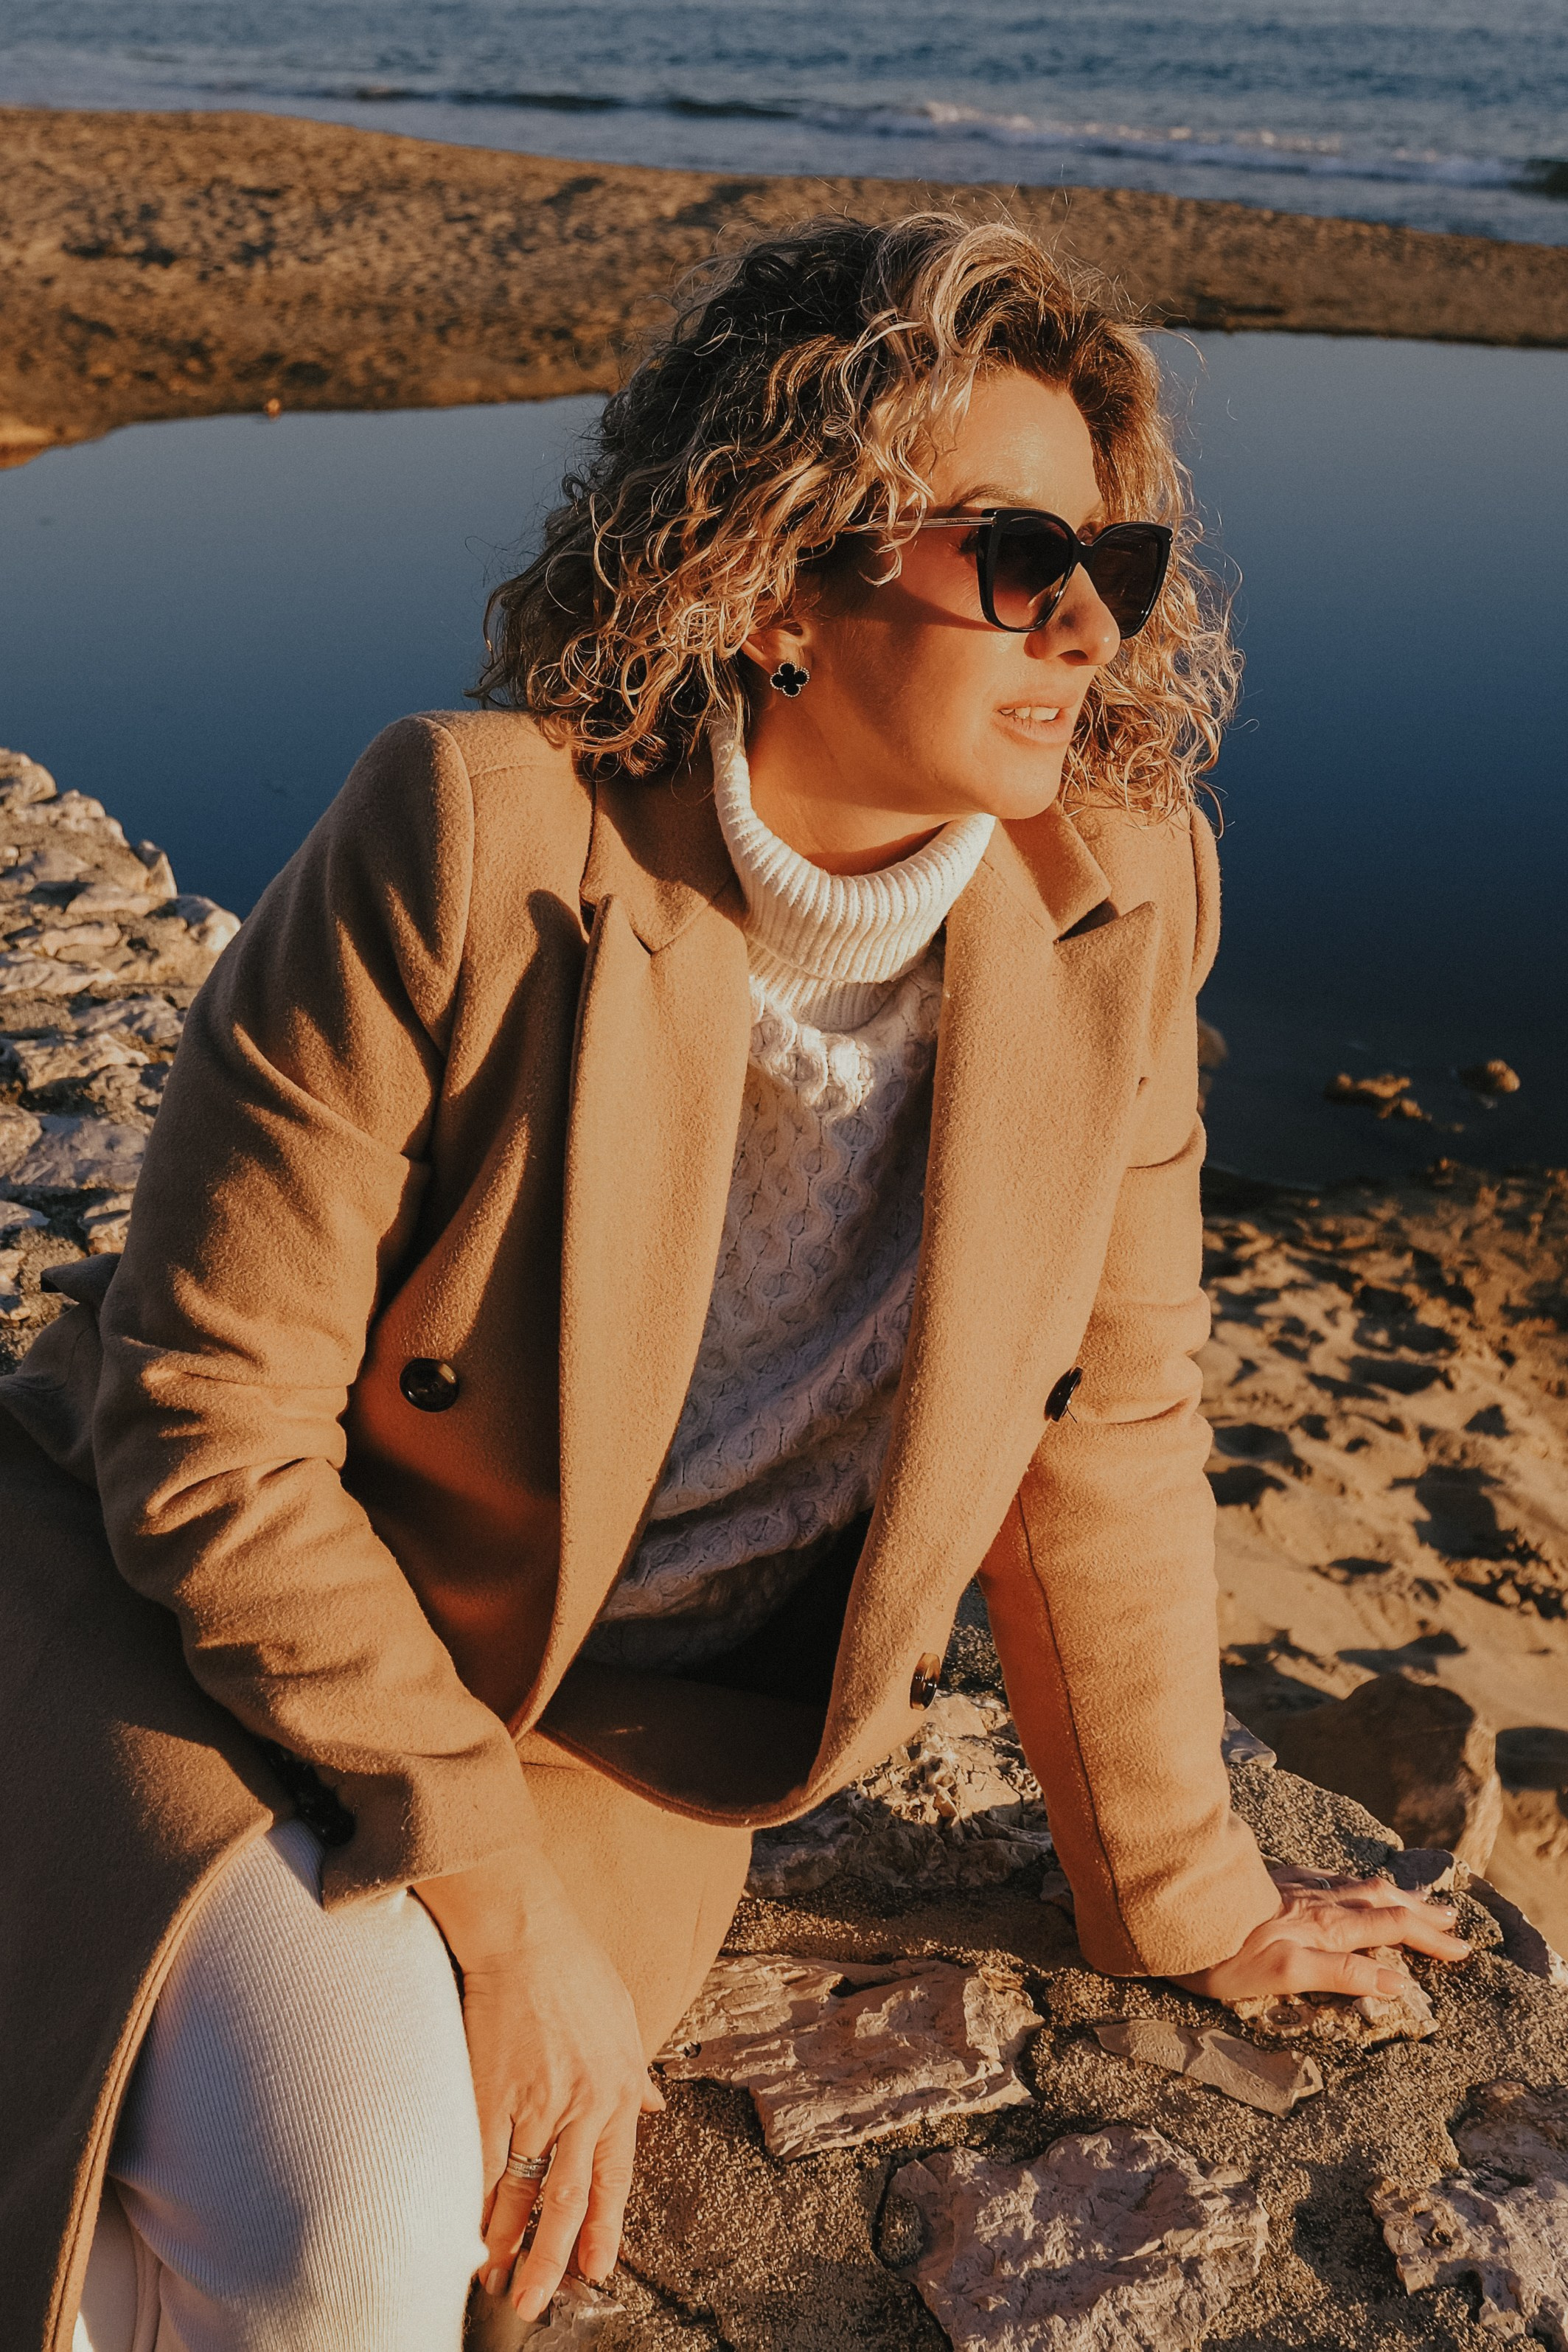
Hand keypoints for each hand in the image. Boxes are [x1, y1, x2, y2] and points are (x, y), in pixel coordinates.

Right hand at [415, 1859, 661, 2322]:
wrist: (525, 1932)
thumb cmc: (573, 1967)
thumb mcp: (623, 2016)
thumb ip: (634, 2071)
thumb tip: (651, 2107)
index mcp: (616, 2090)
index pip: (613, 2178)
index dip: (603, 2230)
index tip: (593, 2271)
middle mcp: (581, 2104)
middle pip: (568, 2199)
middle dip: (553, 2257)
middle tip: (538, 2301)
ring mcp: (534, 2101)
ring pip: (520, 2189)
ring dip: (505, 2240)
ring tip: (495, 2277)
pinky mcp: (489, 2090)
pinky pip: (481, 2160)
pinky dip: (471, 2199)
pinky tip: (462, 2228)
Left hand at [1171, 1862, 1471, 2003]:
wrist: (1173, 1909)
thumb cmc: (1222, 1954)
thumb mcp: (1284, 1975)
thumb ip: (1341, 1975)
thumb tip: (1396, 1981)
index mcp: (1325, 1929)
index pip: (1391, 1931)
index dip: (1428, 1940)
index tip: (1463, 1950)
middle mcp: (1317, 1902)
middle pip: (1382, 1904)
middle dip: (1421, 1914)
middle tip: (1455, 1922)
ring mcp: (1296, 1887)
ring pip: (1358, 1886)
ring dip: (1394, 1895)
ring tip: (1418, 1898)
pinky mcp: (1274, 1879)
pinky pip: (1330, 1877)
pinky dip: (1355, 1882)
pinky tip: (1351, 1882)